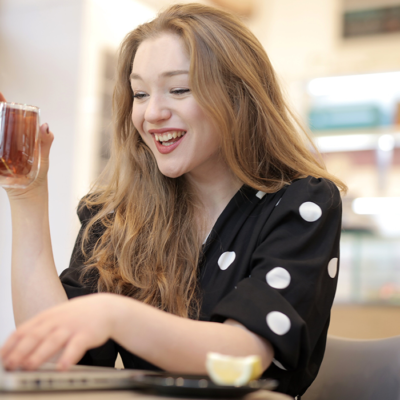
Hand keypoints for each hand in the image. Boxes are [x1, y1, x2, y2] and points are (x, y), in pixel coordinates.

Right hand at [0, 92, 53, 200]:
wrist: (29, 194)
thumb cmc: (37, 174)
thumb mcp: (43, 157)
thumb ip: (44, 142)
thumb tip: (45, 126)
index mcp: (18, 137)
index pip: (9, 117)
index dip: (2, 105)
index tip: (1, 95)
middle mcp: (5, 141)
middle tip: (0, 102)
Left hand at [0, 293, 119, 370]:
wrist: (105, 308)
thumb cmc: (76, 317)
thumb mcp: (55, 318)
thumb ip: (37, 331)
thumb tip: (13, 352)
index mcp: (46, 317)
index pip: (23, 330)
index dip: (10, 345)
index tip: (0, 359)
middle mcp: (57, 321)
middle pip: (36, 335)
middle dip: (21, 351)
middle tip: (10, 365)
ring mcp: (72, 327)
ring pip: (53, 340)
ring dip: (40, 354)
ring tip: (29, 367)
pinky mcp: (87, 334)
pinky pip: (77, 346)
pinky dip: (69, 357)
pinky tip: (62, 367)